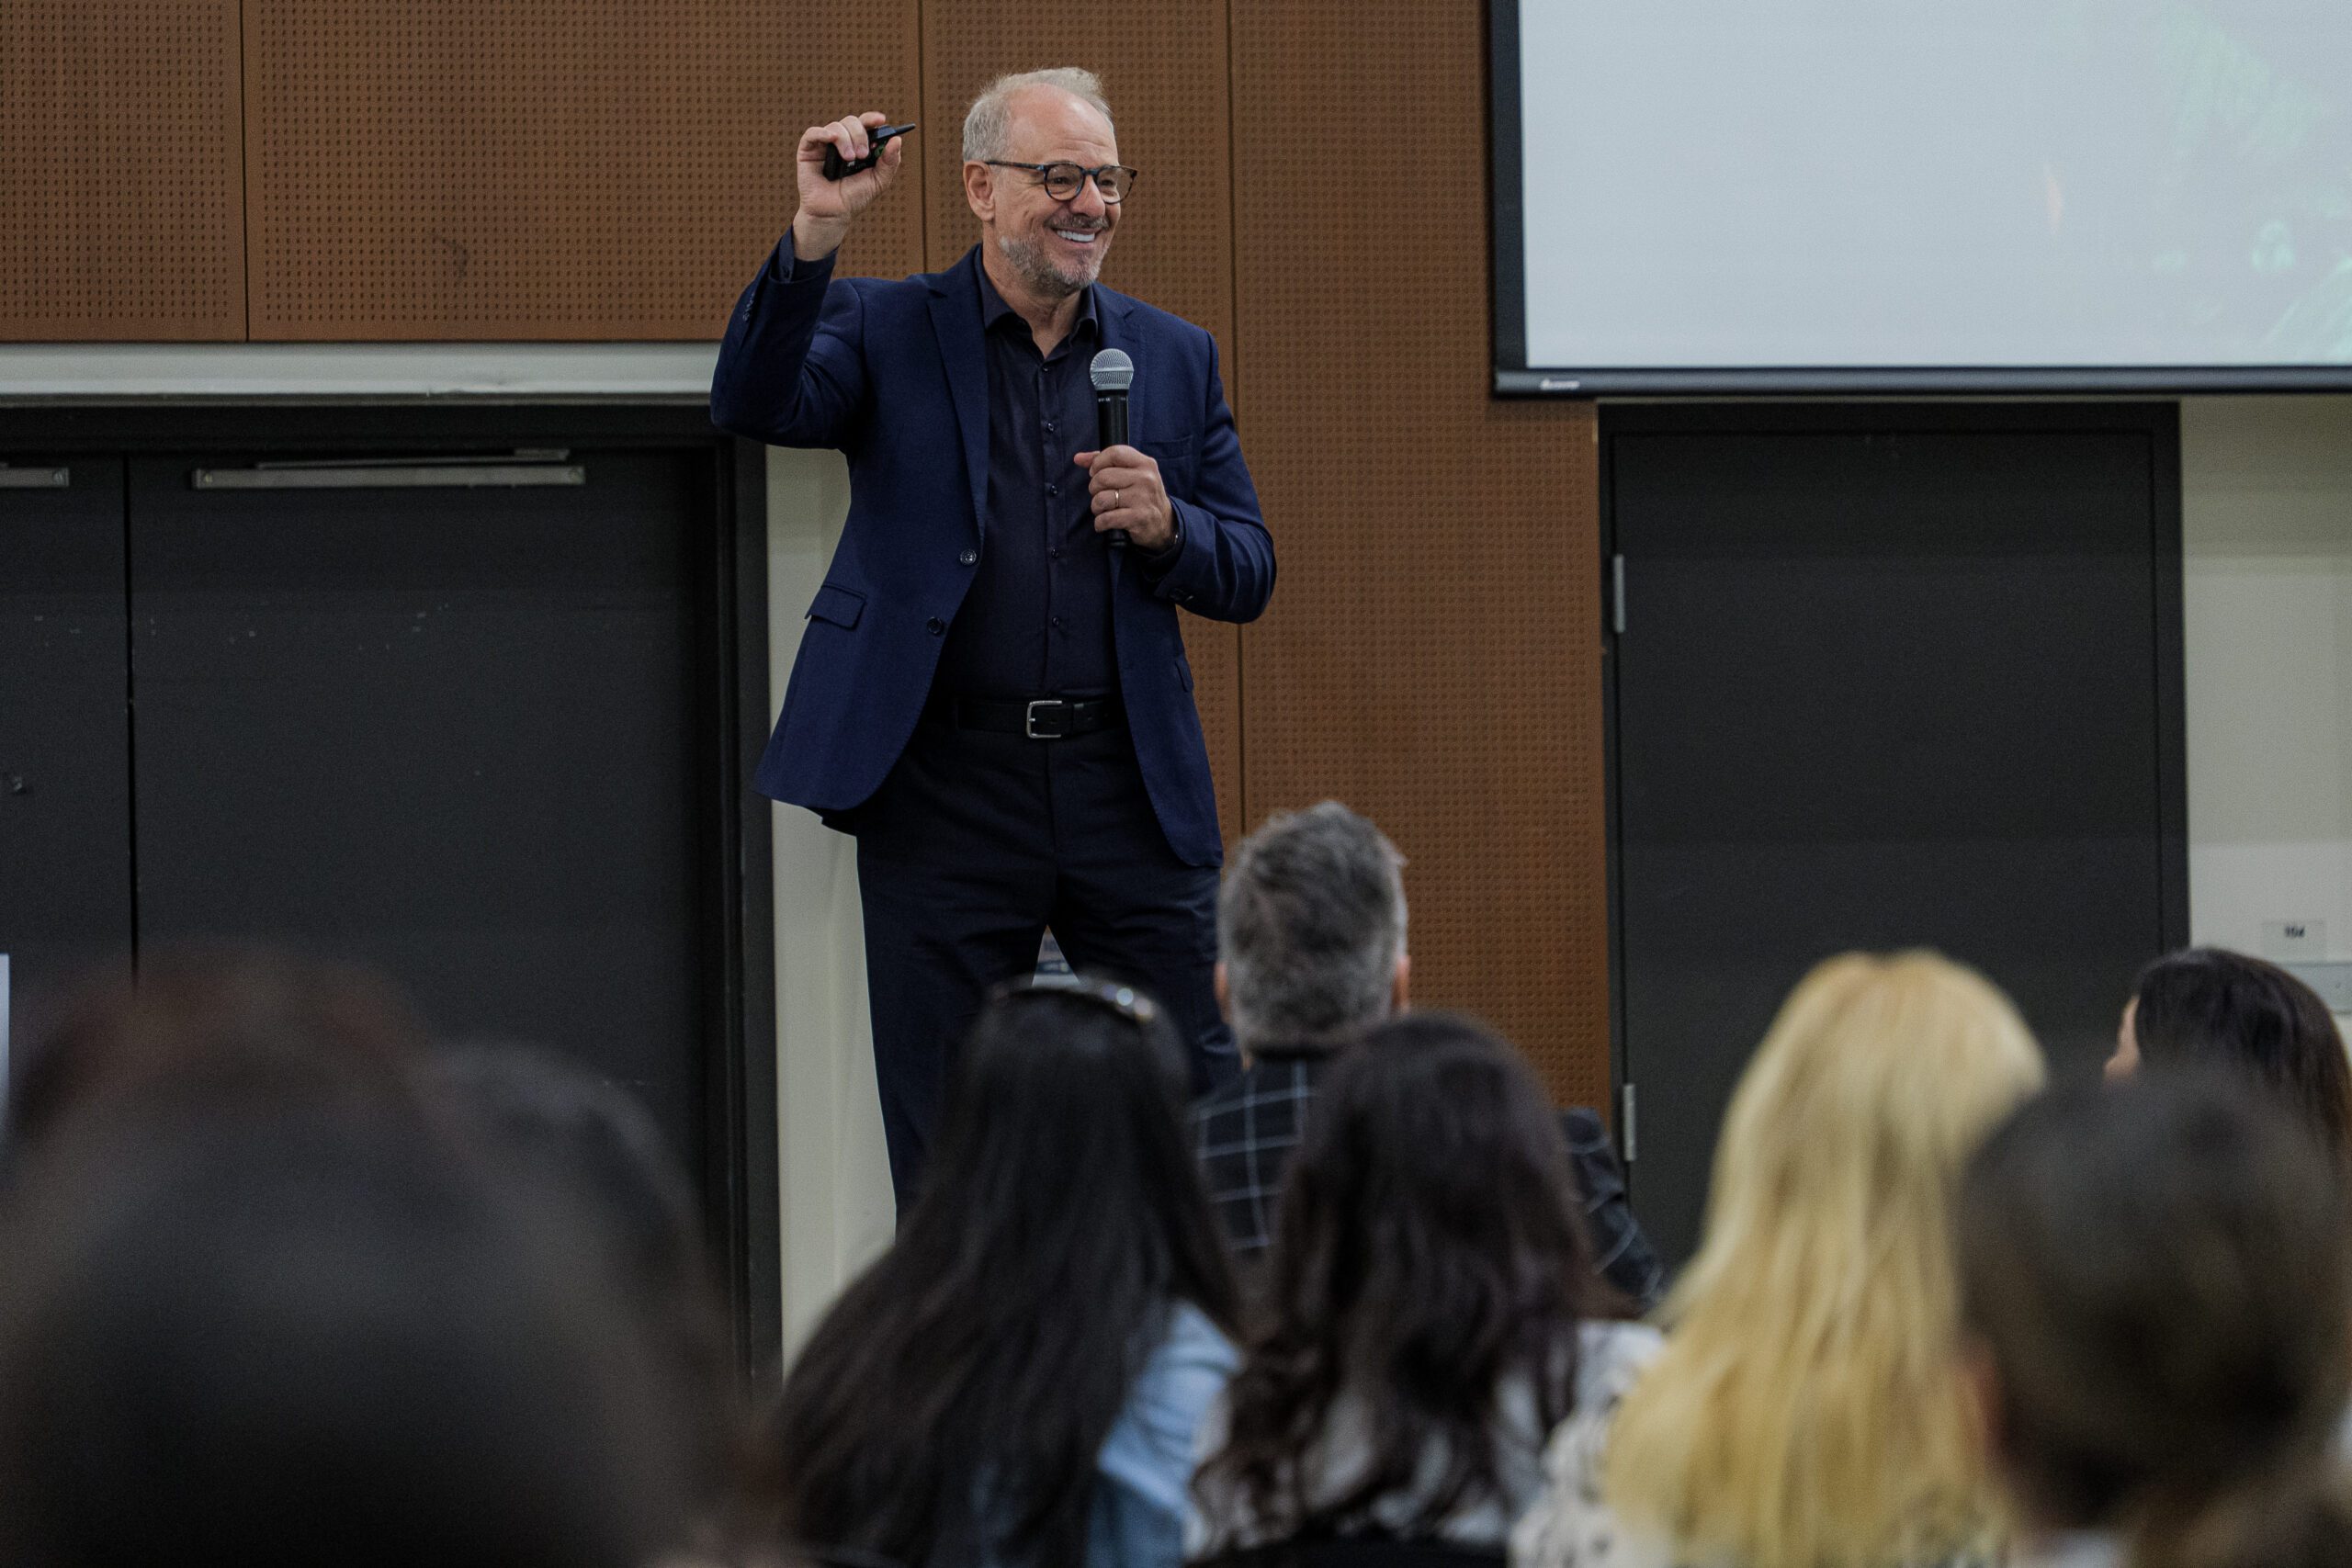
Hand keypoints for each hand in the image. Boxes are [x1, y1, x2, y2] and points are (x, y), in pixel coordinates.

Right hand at [792, 112, 903, 261]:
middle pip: (851, 122)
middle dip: (860, 135)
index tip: (881, 120)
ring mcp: (824, 145)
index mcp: (858, 145)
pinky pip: (812, 133)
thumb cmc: (854, 198)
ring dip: (845, 140)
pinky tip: (830, 139)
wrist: (833, 214)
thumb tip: (897, 140)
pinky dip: (822, 132)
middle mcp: (842, 141)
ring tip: (849, 159)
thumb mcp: (878, 181)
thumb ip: (889, 162)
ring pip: (835, 126)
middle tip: (863, 154)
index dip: (872, 119)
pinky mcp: (808, 150)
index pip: (866, 125)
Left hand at [1076, 447, 1175, 550]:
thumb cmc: (1142, 495)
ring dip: (1096, 507)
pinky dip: (1100, 523)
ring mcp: (1143, 499)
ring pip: (1101, 499)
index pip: (1114, 453)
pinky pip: (1105, 519)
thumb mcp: (1132, 474)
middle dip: (1094, 488)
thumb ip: (1105, 462)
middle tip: (1101, 494)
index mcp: (1145, 464)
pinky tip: (1106, 522)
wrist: (1164, 523)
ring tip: (1104, 509)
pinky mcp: (1138, 518)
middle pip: (1102, 477)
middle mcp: (1146, 479)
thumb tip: (1078, 458)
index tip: (1096, 473)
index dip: (1098, 463)